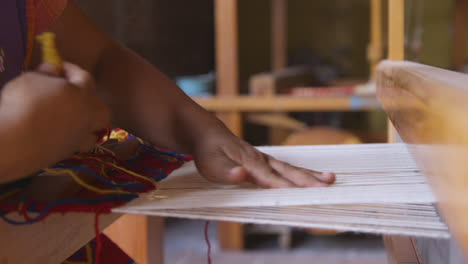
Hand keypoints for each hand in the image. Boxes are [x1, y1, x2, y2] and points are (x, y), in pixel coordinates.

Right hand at [1, 62, 109, 155]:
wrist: (18, 142)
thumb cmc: (24, 104)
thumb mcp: (30, 79)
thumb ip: (45, 74)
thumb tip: (53, 70)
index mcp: (82, 94)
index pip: (85, 77)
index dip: (73, 70)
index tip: (61, 67)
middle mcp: (88, 116)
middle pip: (101, 109)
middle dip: (92, 102)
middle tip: (75, 97)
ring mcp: (81, 137)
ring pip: (95, 130)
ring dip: (89, 124)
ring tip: (74, 119)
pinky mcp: (69, 153)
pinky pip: (79, 144)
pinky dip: (75, 139)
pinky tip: (62, 134)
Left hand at [192, 132, 335, 187]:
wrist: (207, 133)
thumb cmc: (208, 152)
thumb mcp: (210, 165)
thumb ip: (226, 172)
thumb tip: (241, 174)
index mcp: (250, 163)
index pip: (271, 178)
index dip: (287, 186)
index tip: (304, 194)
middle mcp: (262, 160)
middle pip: (288, 171)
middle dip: (308, 180)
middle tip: (329, 186)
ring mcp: (265, 159)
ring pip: (291, 168)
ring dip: (310, 175)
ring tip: (331, 178)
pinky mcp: (265, 161)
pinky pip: (287, 167)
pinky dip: (302, 173)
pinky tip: (313, 177)